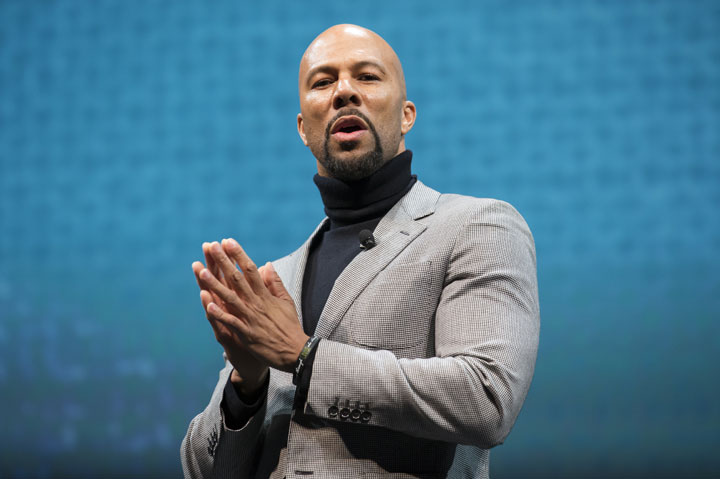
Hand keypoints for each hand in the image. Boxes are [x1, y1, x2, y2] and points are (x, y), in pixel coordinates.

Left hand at [196, 239, 308, 372]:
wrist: (295, 351)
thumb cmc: (290, 326)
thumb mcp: (286, 301)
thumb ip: (275, 283)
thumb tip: (267, 264)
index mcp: (265, 295)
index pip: (250, 270)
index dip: (238, 255)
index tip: (228, 241)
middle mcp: (256, 304)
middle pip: (237, 279)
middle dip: (224, 262)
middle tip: (211, 246)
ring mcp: (251, 319)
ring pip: (231, 298)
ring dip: (216, 285)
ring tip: (202, 272)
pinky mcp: (247, 334)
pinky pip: (231, 322)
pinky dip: (220, 314)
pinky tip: (208, 305)